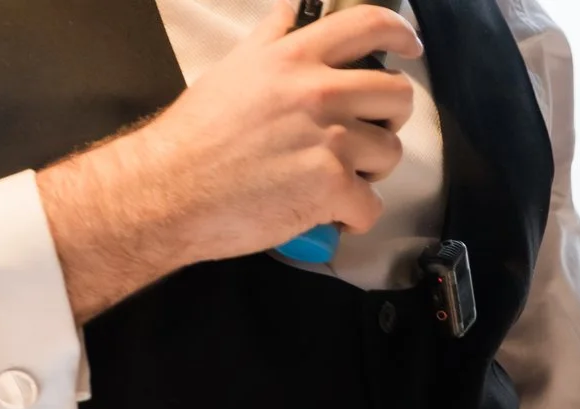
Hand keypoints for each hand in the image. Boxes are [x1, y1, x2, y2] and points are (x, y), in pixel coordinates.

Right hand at [38, 0, 422, 320]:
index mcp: (294, 57)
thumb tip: (296, 10)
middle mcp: (318, 92)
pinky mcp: (333, 187)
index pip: (368, 25)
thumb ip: (274, 39)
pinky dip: (354, 216)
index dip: (399, 34)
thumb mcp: (236, 68)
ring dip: (371, 170)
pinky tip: (327, 213)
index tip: (408, 49)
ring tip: (336, 177)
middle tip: (362, 135)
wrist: (170, 188)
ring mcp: (330, 140)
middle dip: (388, 118)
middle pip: (398, 95)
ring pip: (390, 152)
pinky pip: (372, 206)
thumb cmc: (198, 133)